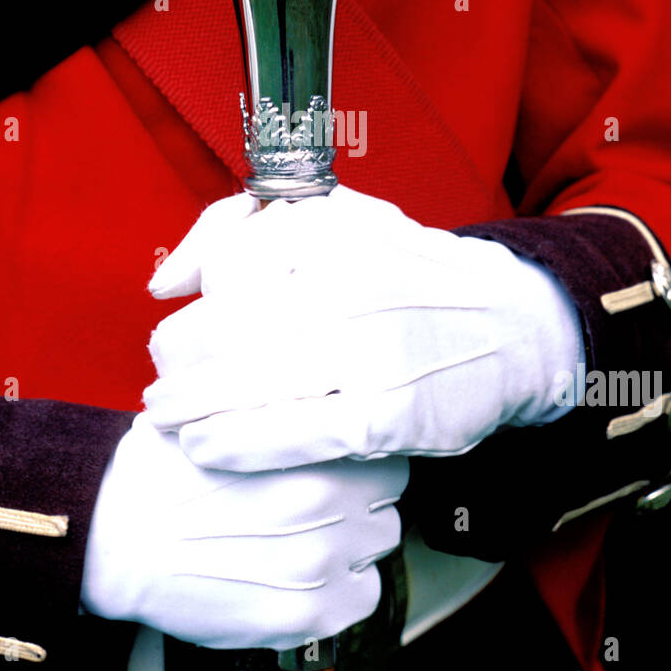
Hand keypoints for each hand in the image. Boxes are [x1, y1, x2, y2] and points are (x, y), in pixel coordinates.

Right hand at [81, 415, 406, 649]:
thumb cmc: (160, 473)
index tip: (342, 464)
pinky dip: (340, 591)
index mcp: (314, 449)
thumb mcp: (222, 411)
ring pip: (377, 548)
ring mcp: (323, 563)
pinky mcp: (307, 614)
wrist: (112, 539)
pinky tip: (300, 576)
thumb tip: (323, 395)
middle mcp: (330, 505)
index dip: (361, 458)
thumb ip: (282, 409)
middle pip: (386, 502)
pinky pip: (361, 601)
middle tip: (317, 504)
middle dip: (359, 501)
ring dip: (352, 544)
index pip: (385, 451)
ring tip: (304, 540)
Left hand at [144, 185, 582, 470]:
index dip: (187, 319)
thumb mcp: (335, 223)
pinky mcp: (388, 412)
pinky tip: (208, 447)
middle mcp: (350, 285)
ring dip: (194, 409)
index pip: (227, 274)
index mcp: (332, 234)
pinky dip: (241, 443)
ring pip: (255, 384)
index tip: (169, 345)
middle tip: (157, 393)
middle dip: (180, 369)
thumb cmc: (406, 276)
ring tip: (166, 422)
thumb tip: (166, 282)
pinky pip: (295, 433)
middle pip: (230, 331)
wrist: (513, 326)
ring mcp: (371, 352)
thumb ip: (238, 234)